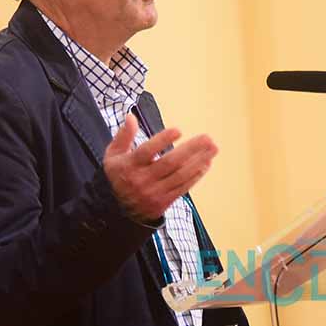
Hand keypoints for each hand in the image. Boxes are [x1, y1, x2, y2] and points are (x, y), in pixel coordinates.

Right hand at [103, 114, 217, 223]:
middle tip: (207, 138)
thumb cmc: (118, 175)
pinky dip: (196, 175)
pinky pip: (183, 187)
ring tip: (213, 148)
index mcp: (129, 166)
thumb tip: (131, 116)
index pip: (146, 152)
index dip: (162, 140)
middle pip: (169, 163)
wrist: (117, 209)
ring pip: (180, 175)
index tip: (178, 130)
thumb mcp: (113, 155)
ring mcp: (154, 192)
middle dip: (191, 149)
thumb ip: (123, 136)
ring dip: (199, 161)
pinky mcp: (164, 202)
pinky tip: (206, 163)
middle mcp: (142, 180)